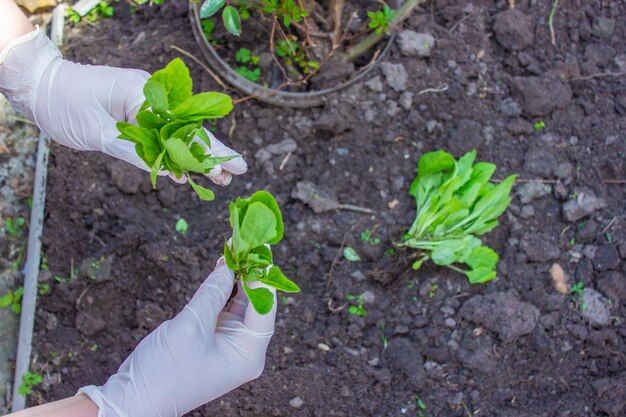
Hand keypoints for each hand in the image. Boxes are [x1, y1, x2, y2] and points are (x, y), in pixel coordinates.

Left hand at [0, 27, 245, 183]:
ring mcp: (143, 107)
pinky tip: (187, 171)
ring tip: (217, 178)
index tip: (236, 165)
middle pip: (188, 130)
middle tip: (234, 175)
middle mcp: (150, 98)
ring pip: (176, 135)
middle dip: (211, 154)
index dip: (213, 149)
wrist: (39, 87)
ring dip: (195, 157)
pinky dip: (173, 155)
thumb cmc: (64, 103)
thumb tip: (172, 172)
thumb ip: (136, 151)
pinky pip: (159, 137)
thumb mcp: (99, 131)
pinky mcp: (134, 117)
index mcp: (145, 93)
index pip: (187, 126)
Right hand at [80, 259, 275, 416]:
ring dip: (235, 277)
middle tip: (247, 242)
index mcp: (248, 354)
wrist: (132, 399)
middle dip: (249, 273)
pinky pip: (223, 309)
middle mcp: (244, 350)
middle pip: (255, 303)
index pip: (265, 307)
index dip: (262, 276)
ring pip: (239, 303)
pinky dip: (221, 289)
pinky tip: (221, 267)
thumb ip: (212, 293)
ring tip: (233, 248)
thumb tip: (228, 266)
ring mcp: (229, 344)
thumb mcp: (190, 326)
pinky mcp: (213, 339)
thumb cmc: (163, 370)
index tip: (259, 249)